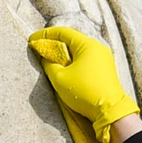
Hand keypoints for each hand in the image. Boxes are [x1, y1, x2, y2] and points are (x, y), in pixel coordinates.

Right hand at [29, 26, 139, 142]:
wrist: (109, 110)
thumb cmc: (84, 92)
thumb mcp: (59, 78)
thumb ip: (48, 63)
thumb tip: (44, 56)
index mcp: (87, 45)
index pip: (63, 32)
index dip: (45, 34)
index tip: (32, 39)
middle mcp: (98, 47)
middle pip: (72, 39)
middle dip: (54, 43)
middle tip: (40, 49)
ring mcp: (103, 57)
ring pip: (79, 49)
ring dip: (64, 53)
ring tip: (50, 60)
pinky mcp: (105, 68)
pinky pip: (86, 58)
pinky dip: (73, 60)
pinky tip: (65, 68)